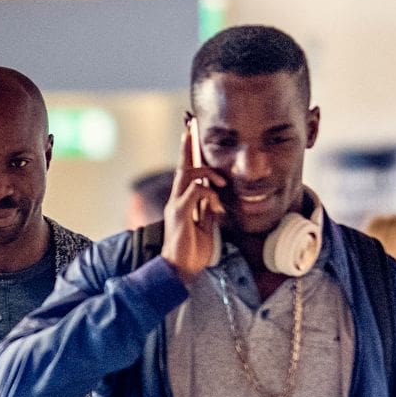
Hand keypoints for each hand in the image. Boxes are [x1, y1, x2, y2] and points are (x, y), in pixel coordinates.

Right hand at [162, 117, 226, 282]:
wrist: (180, 270)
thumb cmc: (192, 251)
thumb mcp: (206, 225)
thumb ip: (208, 208)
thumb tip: (216, 195)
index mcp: (181, 202)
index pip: (185, 172)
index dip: (188, 153)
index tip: (189, 133)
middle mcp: (175, 200)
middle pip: (182, 166)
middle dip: (187, 145)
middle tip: (191, 126)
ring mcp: (175, 206)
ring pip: (188, 174)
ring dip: (208, 173)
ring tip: (220, 183)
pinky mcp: (179, 213)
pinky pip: (196, 191)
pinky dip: (209, 194)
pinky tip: (217, 206)